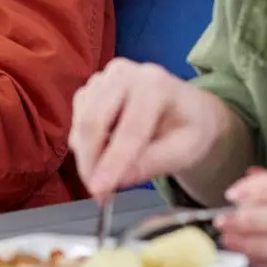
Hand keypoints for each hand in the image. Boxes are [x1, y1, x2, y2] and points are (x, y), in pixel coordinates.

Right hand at [70, 58, 236, 199]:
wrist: (186, 109)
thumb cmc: (189, 128)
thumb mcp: (184, 151)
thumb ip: (151, 163)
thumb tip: (115, 180)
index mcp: (155, 84)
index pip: (129, 129)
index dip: (112, 162)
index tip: (99, 190)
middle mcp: (124, 73)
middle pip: (93, 120)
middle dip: (90, 161)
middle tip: (97, 193)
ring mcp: (103, 78)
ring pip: (81, 122)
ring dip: (87, 156)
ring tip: (107, 177)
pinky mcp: (90, 88)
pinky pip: (77, 121)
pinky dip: (84, 145)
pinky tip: (104, 154)